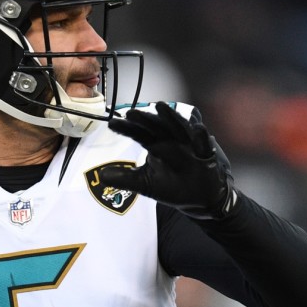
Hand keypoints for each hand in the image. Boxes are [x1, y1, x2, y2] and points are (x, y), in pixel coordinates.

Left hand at [104, 102, 236, 219]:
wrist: (197, 199)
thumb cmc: (171, 186)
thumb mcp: (144, 183)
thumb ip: (125, 179)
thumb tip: (101, 176)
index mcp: (155, 144)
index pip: (138, 133)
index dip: (126, 128)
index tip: (111, 124)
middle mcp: (171, 140)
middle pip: (156, 126)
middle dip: (145, 118)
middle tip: (131, 111)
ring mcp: (189, 146)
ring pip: (179, 128)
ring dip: (171, 118)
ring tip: (161, 107)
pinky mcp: (206, 155)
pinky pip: (204, 145)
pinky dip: (201, 137)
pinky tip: (197, 128)